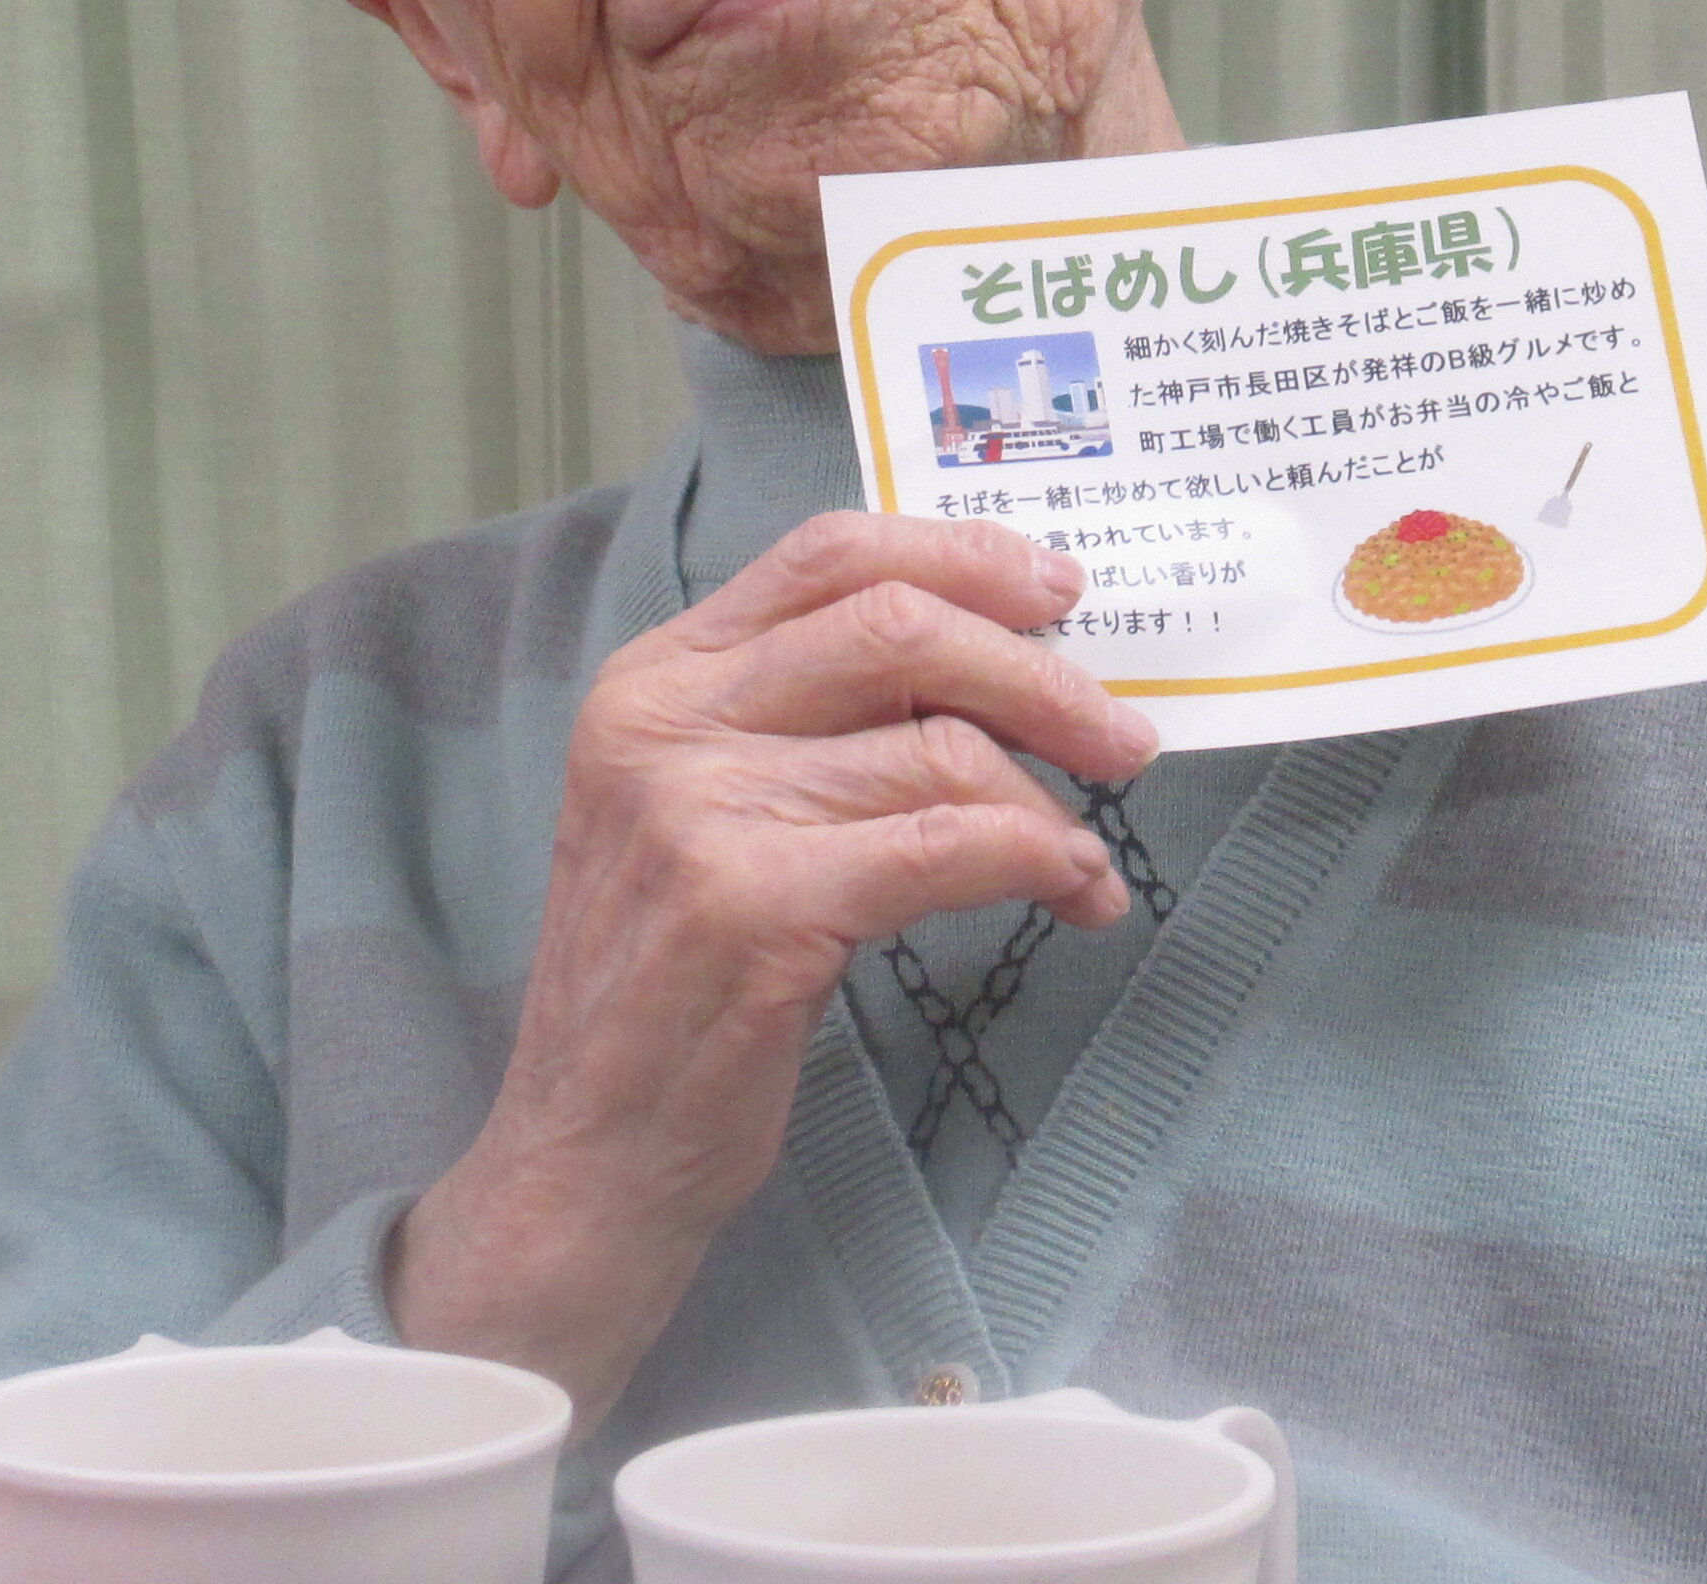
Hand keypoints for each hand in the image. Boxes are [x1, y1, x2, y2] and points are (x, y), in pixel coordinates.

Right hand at [382, 509, 1157, 1418]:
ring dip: (1051, 803)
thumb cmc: (676, 983)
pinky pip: (946, 846)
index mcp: (654, 677)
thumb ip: (810, 721)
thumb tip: (1000, 661)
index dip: (961, 557)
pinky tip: (1068, 891)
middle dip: (1040, 675)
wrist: (584, 1154)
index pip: (828, 552)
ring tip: (1085, 860)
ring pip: (939, 748)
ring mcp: (699, 812)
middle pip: (897, 627)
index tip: (1060, 593)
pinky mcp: (752, 909)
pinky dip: (1035, 858)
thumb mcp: (708, 812)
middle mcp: (663, 722)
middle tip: (1122, 736)